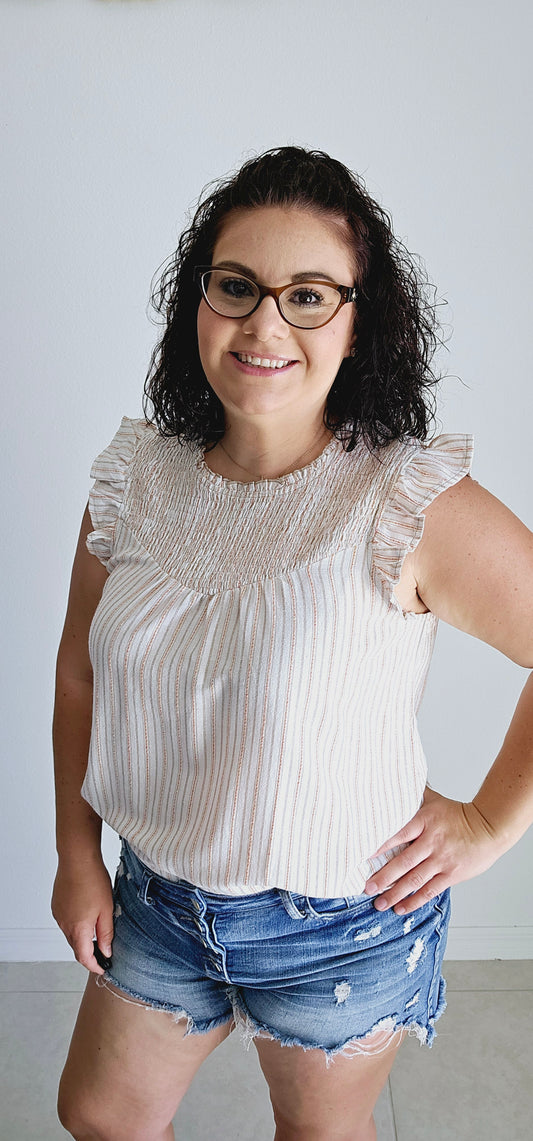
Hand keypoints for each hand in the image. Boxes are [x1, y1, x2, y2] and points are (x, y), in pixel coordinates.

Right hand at [51, 857, 113, 973]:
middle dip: (89, 952)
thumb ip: (106, 934)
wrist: (77, 859)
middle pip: (76, 947)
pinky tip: (86, 912)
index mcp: (78, 928)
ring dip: (82, 936)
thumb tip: (107, 952)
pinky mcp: (56, 906)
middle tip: (104, 950)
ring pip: (70, 934)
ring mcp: (58, 915)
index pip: (84, 957)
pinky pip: (66, 922)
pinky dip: (76, 924)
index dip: (94, 965)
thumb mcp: (107, 909)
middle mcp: (64, 924)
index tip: (102, 968)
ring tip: (97, 927)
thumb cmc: (93, 880)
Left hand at [363, 787, 504, 914]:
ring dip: (395, 893)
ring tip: (380, 903)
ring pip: (415, 880)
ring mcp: (442, 860)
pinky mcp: (451, 874)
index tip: (364, 856)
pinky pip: (430, 890)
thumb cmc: (459, 814)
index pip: (398, 834)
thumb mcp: (435, 800)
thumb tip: (396, 785)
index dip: (380, 845)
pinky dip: (415, 901)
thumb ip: (415, 796)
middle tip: (367, 887)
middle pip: (404, 862)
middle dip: (383, 877)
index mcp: (425, 821)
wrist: (489, 827)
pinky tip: (401, 908)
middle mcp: (432, 842)